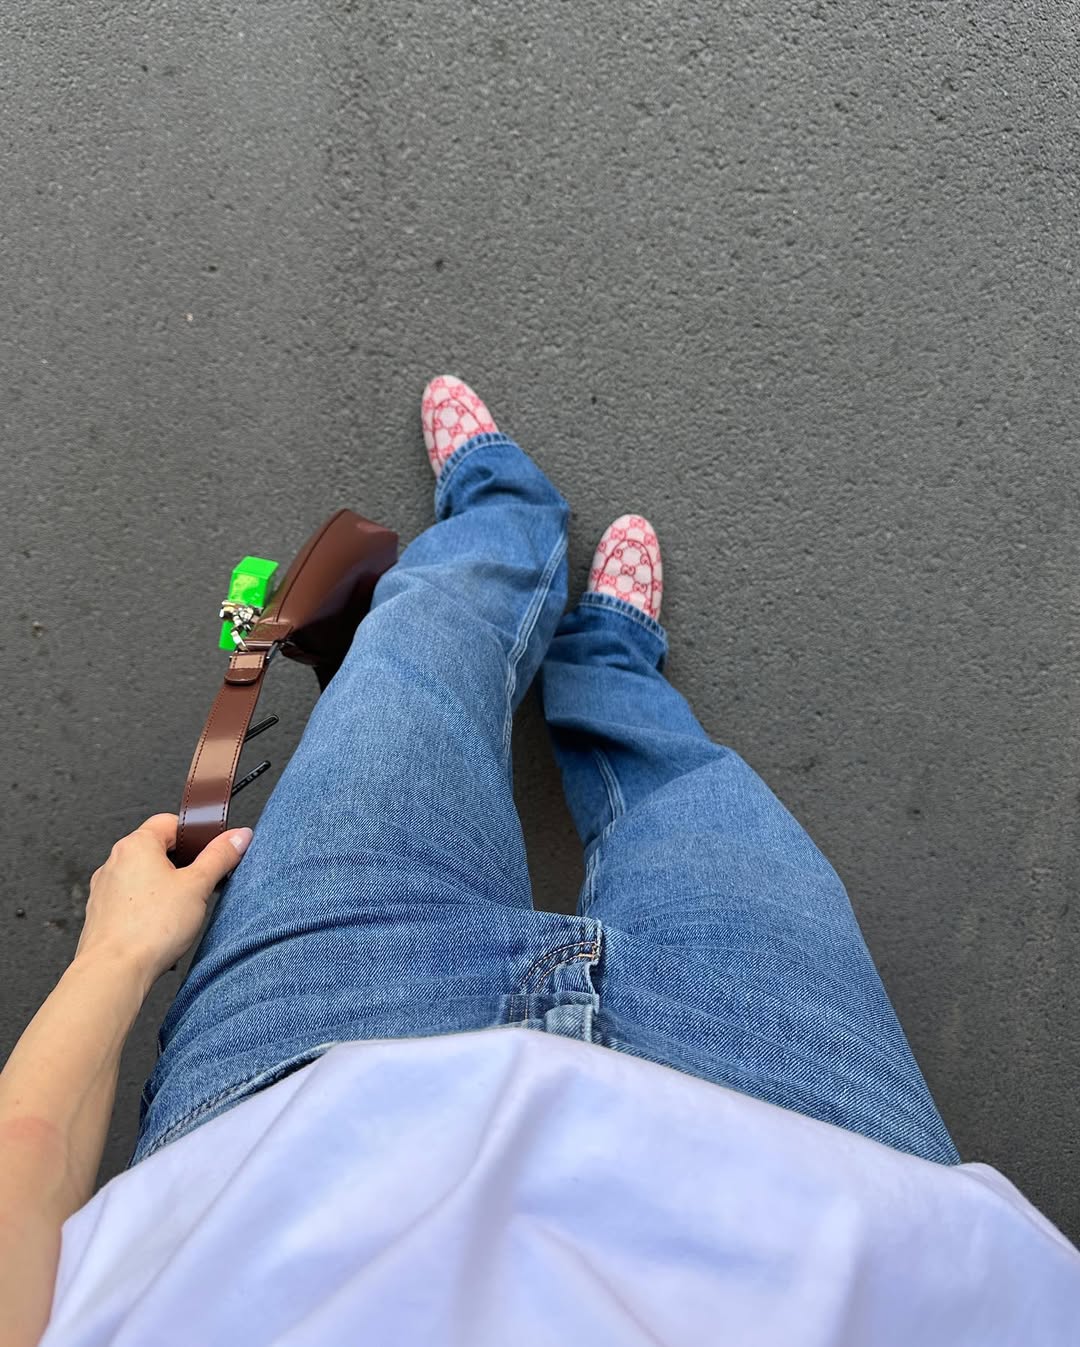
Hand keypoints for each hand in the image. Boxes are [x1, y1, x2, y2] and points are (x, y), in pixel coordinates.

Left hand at [74, 814, 252, 992]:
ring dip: (165, 887)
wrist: (114, 971)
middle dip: (183, 865)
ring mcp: (105, 888)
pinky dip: (148, 907)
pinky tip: (161, 926)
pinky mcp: (102, 913)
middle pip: (158, 850)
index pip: (171, 822)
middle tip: (202, 884)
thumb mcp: (198, 886)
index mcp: (136, 844)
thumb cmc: (148, 929)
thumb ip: (220, 856)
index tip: (214, 849)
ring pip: (144, 876)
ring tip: (181, 910)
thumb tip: (237, 837)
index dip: (197, 835)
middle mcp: (115, 861)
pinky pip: (131, 900)